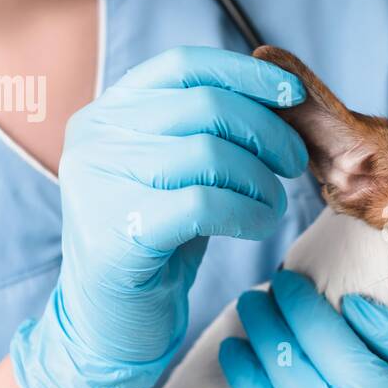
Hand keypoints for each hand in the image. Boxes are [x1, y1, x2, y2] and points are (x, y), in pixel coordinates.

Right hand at [11, 47, 307, 387]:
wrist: (108, 322)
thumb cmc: (154, 239)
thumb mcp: (172, 171)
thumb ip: (202, 128)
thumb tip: (277, 91)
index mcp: (106, 113)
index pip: (182, 66)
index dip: (246, 73)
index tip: (293, 93)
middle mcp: (94, 139)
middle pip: (205, 106)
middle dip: (266, 131)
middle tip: (292, 163)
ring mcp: (99, 185)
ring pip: (210, 153)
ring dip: (261, 179)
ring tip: (272, 203)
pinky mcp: (118, 234)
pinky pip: (205, 204)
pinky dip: (248, 211)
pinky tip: (258, 224)